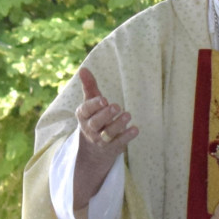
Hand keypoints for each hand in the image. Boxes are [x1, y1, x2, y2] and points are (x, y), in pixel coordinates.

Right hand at [72, 68, 138, 214]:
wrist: (93, 149)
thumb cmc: (94, 118)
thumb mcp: (90, 103)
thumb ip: (89, 87)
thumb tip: (83, 69)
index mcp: (83, 116)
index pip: (86, 110)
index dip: (94, 105)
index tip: (104, 99)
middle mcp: (89, 129)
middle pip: (96, 122)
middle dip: (106, 115)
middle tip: (117, 106)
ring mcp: (100, 140)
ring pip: (108, 133)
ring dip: (118, 124)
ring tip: (128, 115)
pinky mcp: (111, 148)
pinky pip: (119, 143)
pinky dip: (127, 137)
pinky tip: (135, 129)